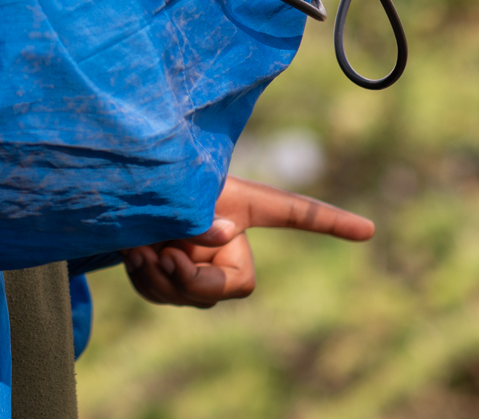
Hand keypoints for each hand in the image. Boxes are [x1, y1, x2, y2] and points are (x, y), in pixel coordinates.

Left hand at [122, 175, 373, 308]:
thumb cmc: (147, 180)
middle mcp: (226, 239)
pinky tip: (135, 256)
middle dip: (196, 281)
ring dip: (165, 279)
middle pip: (231, 285)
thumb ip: (202, 218)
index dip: (331, 222)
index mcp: (240, 207)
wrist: (110, 186)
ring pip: (193, 298)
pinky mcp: (169, 275)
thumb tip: (225, 236)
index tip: (368, 230)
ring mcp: (199, 260)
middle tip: (167, 258)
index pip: (295, 213)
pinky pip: (165, 295)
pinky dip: (148, 280)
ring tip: (144, 249)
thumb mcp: (175, 193)